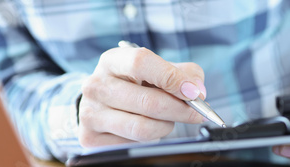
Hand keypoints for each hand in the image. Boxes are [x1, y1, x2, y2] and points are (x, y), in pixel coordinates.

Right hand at [78, 47, 206, 146]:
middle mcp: (96, 85)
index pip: (141, 62)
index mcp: (112, 60)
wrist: (106, 102)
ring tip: (169, 119)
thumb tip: (198, 91)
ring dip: (166, 126)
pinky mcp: (91, 137)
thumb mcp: (160, 69)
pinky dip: (151, 138)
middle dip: (180, 110)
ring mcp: (90, 112)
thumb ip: (185, 74)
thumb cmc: (139, 83)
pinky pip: (133, 144)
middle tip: (197, 113)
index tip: (193, 92)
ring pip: (143, 127)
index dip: (171, 78)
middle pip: (148, 101)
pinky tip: (149, 127)